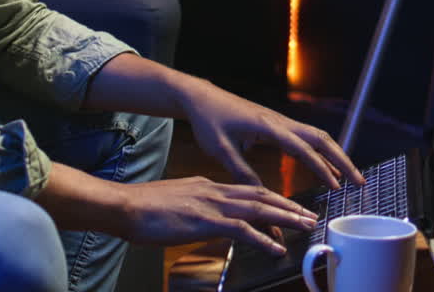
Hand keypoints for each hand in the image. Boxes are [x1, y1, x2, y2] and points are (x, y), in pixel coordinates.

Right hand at [118, 176, 318, 255]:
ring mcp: (211, 205)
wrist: (124, 206)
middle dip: (288, 205)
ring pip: (258, 208)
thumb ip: (198, 208)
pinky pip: (241, 230)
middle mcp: (214, 191)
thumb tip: (209, 219)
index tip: (289, 206)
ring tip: (304, 225)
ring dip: (285, 217)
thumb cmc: (143, 208)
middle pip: (260, 195)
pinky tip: (275, 247)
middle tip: (308, 214)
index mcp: (208, 186)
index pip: (248, 189)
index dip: (272, 198)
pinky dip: (262, 238)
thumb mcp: (177, 202)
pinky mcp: (205, 221)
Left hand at [180, 80, 365, 189]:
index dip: (320, 168)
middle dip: (342, 159)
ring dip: (335, 155)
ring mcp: (279, 121)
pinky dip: (321, 152)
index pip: (302, 149)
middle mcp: (279, 121)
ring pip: (316, 137)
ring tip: (350, 178)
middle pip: (321, 138)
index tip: (335, 186)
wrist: (202, 98)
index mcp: (267, 126)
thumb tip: (261, 195)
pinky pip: (305, 138)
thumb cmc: (208, 120)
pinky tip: (326, 168)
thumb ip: (241, 172)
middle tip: (359, 181)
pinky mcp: (276, 125)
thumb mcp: (221, 150)